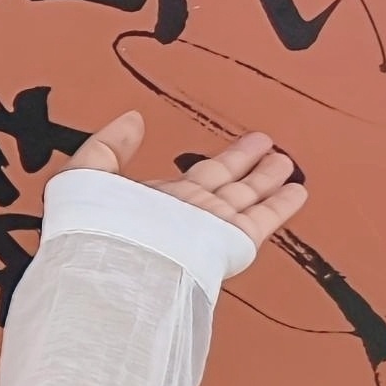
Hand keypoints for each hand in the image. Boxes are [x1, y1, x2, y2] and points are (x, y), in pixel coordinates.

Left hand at [66, 108, 306, 245]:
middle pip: (228, 184)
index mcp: (161, 201)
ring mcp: (212, 227)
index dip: (221, 160)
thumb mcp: (88, 173)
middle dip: (247, 165)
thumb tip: (134, 119)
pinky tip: (298, 191)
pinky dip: (281, 205)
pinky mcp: (230, 242)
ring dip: (268, 179)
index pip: (198, 176)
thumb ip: (110, 146)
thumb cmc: (94, 226)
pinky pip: (262, 219)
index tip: (238, 146)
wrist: (114, 266)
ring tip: (287, 162)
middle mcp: (191, 214)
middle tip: (268, 146)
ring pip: (248, 197)